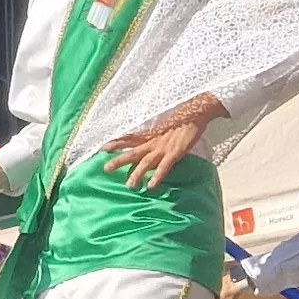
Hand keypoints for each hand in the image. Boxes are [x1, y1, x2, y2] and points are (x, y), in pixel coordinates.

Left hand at [97, 95, 227, 190]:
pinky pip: (165, 166)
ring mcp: (164, 147)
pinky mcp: (175, 152)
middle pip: (133, 152)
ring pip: (146, 162)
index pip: (130, 139)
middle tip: (105, 169)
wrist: (196, 112)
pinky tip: (152, 185)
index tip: (102, 148)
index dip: (116, 143)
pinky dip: (158, 175)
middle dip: (119, 160)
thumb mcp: (163, 128)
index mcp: (150, 136)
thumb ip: (154, 136)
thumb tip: (147, 144)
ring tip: (129, 185)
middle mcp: (153, 142)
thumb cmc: (180, 121)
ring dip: (137, 173)